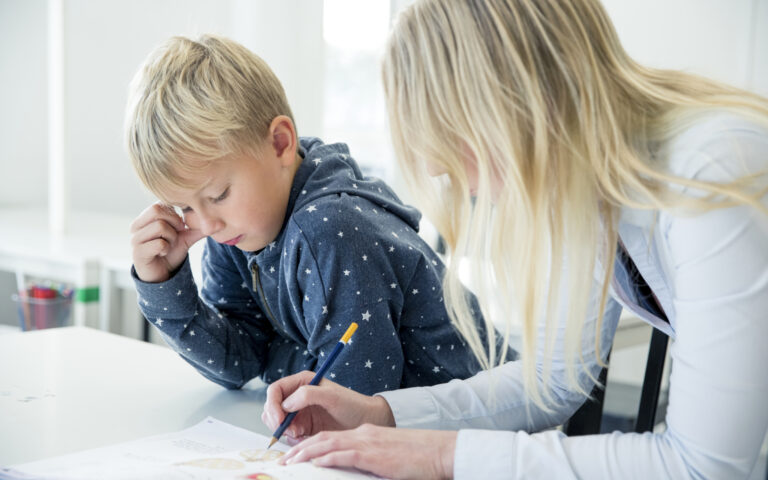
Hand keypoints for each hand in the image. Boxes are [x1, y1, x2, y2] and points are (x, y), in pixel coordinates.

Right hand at [130, 203, 205, 282]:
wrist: (162, 274)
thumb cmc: (171, 252)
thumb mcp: (187, 237)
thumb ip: (199, 228)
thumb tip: (221, 223)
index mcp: (146, 218)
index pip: (160, 202)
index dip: (175, 213)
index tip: (180, 227)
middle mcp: (137, 226)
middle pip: (157, 210)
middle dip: (174, 223)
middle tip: (177, 235)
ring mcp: (135, 239)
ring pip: (160, 226)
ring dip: (171, 238)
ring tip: (168, 245)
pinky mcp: (137, 253)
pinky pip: (159, 243)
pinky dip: (166, 248)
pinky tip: (163, 253)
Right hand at [261, 371, 394, 441]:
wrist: (364, 421)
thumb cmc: (352, 404)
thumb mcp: (331, 396)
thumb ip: (307, 394)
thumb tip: (286, 404)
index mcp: (301, 382)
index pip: (275, 390)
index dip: (273, 405)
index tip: (280, 419)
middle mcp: (297, 396)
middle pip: (272, 408)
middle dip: (276, 420)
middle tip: (291, 431)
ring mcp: (299, 412)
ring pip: (277, 422)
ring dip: (284, 431)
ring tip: (301, 434)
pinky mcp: (303, 427)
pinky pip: (287, 434)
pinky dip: (291, 439)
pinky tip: (305, 438)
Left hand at [279, 425, 456, 479]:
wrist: (439, 451)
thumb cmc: (418, 457)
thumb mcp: (388, 458)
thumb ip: (368, 461)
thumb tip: (352, 472)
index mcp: (365, 435)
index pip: (330, 437)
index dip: (308, 446)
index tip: (293, 456)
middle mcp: (363, 435)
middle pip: (323, 439)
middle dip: (299, 449)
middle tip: (282, 461)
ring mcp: (368, 443)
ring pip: (328, 445)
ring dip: (305, 454)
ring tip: (288, 463)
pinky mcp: (373, 455)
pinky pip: (344, 455)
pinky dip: (326, 458)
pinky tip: (314, 463)